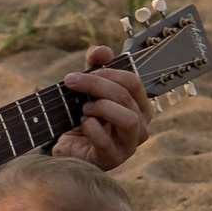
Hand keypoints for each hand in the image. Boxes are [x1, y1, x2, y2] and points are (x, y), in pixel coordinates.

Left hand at [53, 43, 154, 170]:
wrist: (70, 148)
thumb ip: (96, 66)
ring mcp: (130, 145)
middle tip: (71, 81)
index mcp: (139, 106)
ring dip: (101, 107)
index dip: (108, 72)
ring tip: (84, 109)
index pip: (133, 81)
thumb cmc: (84, 117)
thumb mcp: (89, 88)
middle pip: (125, 96)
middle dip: (95, 84)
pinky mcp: (114, 159)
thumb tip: (103, 51)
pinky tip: (82, 124)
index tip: (83, 71)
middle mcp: (141, 126)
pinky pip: (105, 141)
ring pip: (127, 119)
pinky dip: (90, 127)